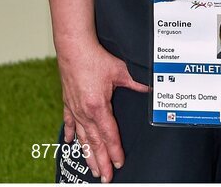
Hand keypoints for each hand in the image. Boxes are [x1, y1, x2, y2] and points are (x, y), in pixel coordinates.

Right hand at [57, 39, 148, 181]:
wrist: (73, 48)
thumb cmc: (95, 58)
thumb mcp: (120, 70)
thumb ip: (136, 82)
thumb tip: (152, 87)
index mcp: (98, 106)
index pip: (109, 134)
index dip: (115, 150)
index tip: (119, 163)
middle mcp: (85, 112)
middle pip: (95, 142)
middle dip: (101, 161)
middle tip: (105, 178)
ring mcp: (75, 108)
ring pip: (82, 137)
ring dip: (87, 154)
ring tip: (92, 169)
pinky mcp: (68, 102)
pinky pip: (69, 122)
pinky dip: (71, 134)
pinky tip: (70, 143)